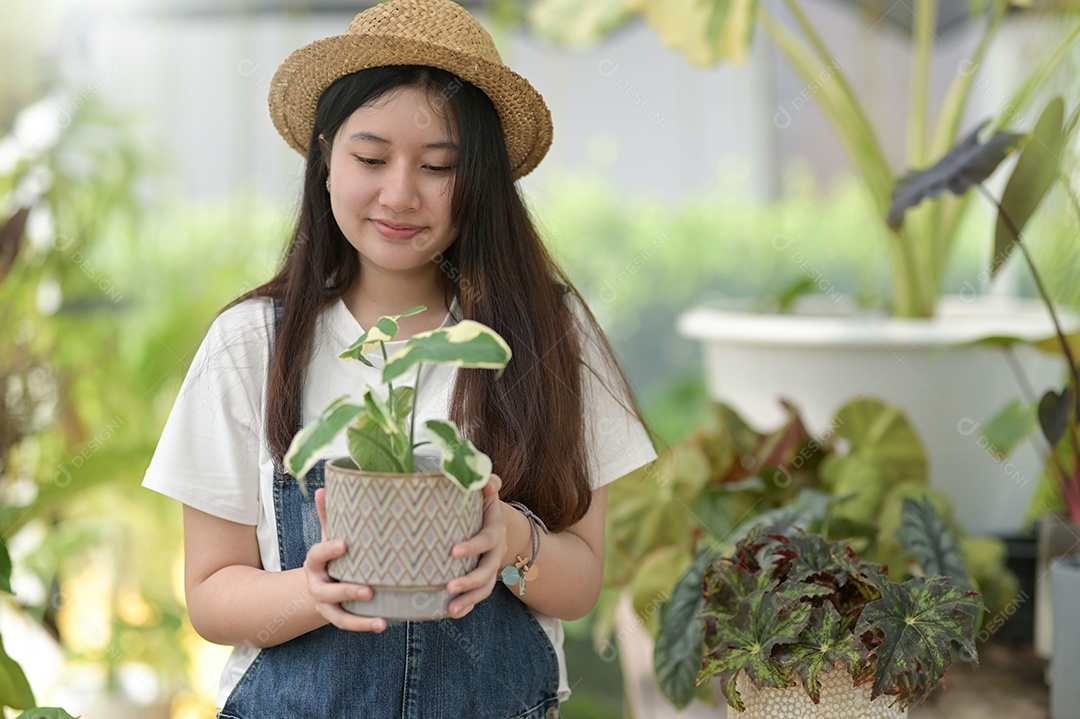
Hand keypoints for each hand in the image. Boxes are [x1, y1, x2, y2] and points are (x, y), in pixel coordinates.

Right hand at [302, 487, 386, 632]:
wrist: (321, 583)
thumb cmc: (332, 555)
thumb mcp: (329, 536)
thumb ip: (329, 516)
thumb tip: (322, 488)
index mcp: (315, 562)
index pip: (317, 555)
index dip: (329, 550)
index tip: (344, 544)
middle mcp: (318, 585)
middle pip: (327, 591)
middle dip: (347, 590)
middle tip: (369, 589)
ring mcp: (326, 605)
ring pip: (338, 615)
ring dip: (359, 619)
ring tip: (380, 619)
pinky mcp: (337, 617)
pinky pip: (349, 624)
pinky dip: (365, 626)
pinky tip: (383, 624)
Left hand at [445, 473, 505, 618]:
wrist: (496, 528)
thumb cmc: (482, 507)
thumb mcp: (486, 494)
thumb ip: (486, 484)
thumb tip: (484, 478)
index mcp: (494, 531)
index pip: (487, 540)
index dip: (473, 546)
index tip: (453, 551)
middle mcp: (495, 553)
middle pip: (488, 571)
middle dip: (470, 580)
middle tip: (450, 586)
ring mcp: (490, 569)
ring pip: (485, 588)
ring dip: (469, 599)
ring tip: (451, 607)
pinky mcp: (482, 581)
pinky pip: (477, 598)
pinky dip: (467, 607)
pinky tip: (450, 612)